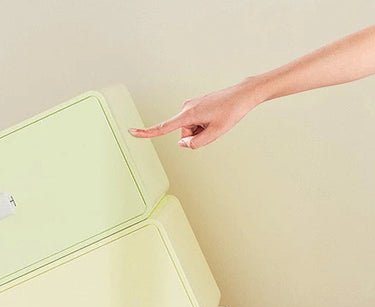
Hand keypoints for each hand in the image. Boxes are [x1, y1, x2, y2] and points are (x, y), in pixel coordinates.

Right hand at [129, 78, 261, 148]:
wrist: (242, 95)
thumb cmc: (231, 112)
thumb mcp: (215, 133)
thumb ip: (196, 143)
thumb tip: (183, 144)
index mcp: (188, 114)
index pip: (163, 127)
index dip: (146, 132)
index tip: (132, 132)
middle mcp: (186, 108)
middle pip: (183, 133)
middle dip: (195, 136)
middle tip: (213, 128)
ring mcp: (191, 106)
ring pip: (190, 129)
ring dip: (201, 130)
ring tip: (216, 121)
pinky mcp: (196, 106)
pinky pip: (195, 122)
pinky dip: (204, 125)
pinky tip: (216, 117)